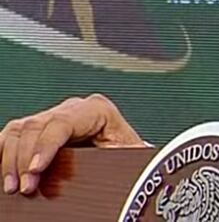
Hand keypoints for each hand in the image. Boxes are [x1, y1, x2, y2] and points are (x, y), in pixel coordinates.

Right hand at [1, 94, 144, 194]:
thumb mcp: (127, 154)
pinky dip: (3, 152)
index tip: (36, 169)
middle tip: (24, 187)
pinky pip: (13, 135)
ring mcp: (52, 117)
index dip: (45, 146)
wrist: (127, 155)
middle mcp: (71, 109)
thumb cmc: (128, 154)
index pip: (63, 123)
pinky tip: (3, 169)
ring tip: (11, 185)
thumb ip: (117, 157)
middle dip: (24, 159)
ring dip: (9, 159)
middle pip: (35, 126)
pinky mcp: (38, 130)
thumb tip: (111, 168)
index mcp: (96, 109)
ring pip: (19, 130)